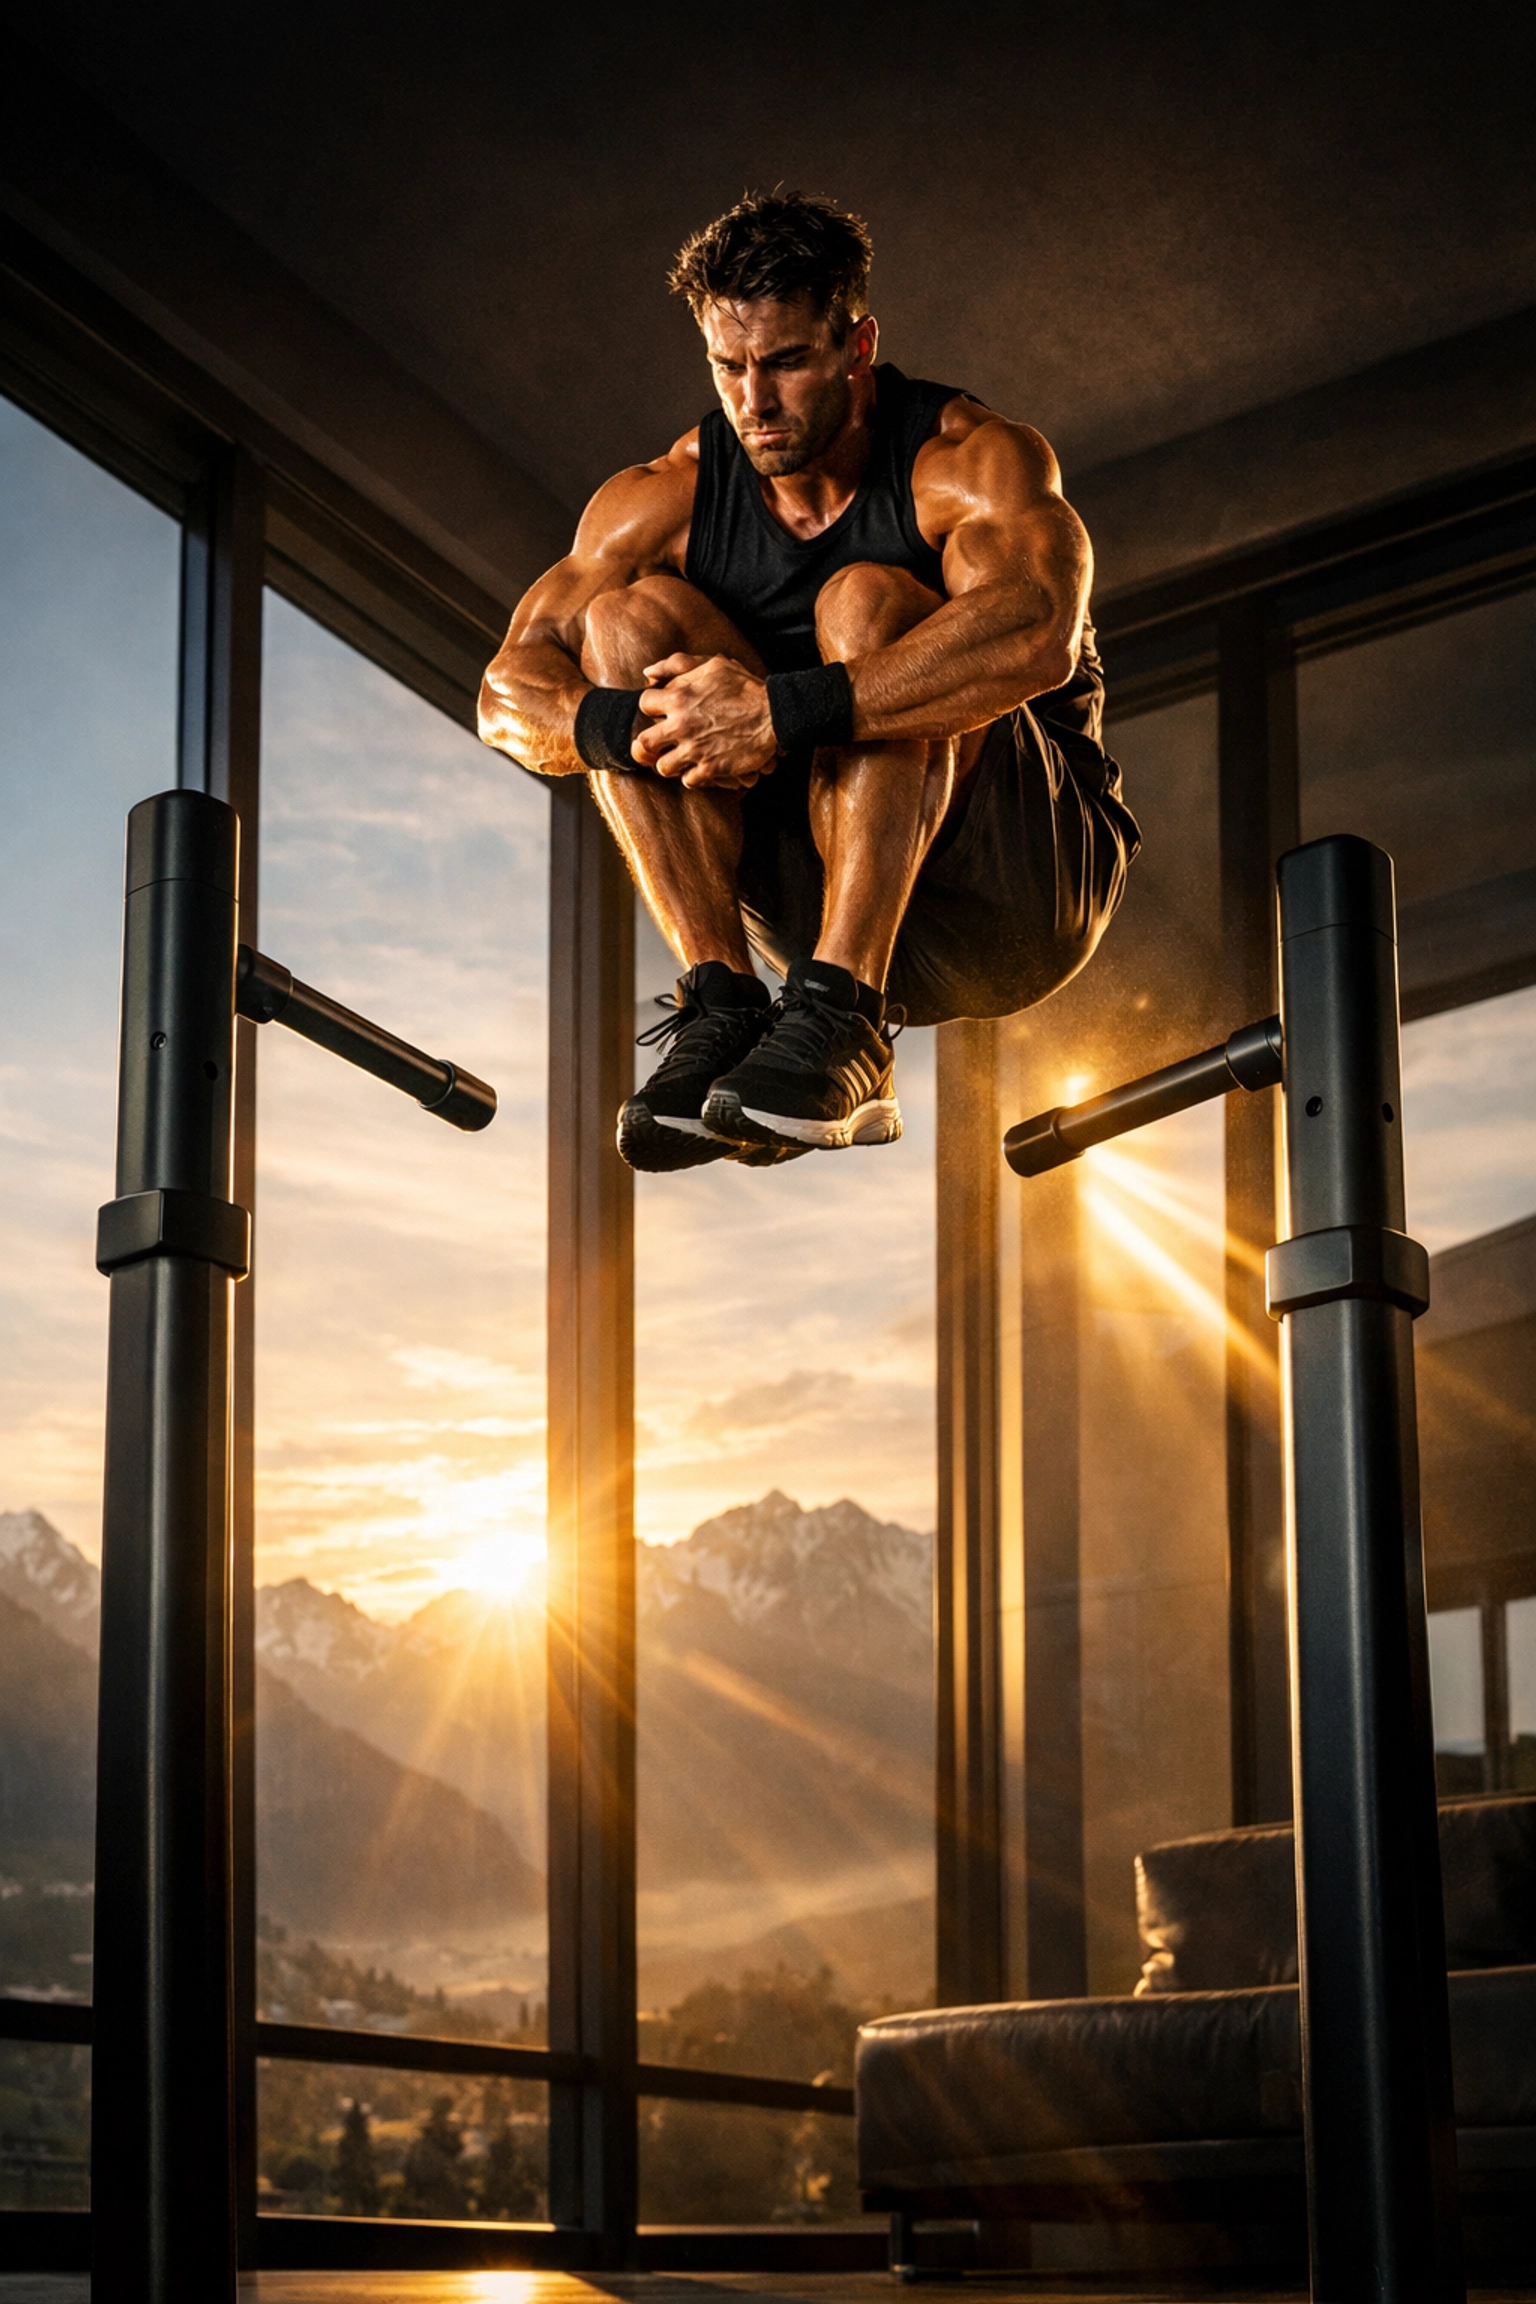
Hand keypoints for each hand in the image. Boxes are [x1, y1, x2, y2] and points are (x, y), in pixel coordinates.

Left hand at [632, 652, 777, 789]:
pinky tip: (701, 766)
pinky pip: (688, 781)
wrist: (775, 715)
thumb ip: (677, 665)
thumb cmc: (745, 687)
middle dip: (653, 742)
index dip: (654, 707)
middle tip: (665, 740)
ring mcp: (695, 750)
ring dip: (671, 762)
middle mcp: (681, 725)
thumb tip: (648, 672)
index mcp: (679, 698)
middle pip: (644, 743)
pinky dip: (693, 776)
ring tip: (682, 756)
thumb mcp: (713, 665)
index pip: (644, 704)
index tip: (664, 710)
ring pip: (663, 767)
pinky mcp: (711, 769)